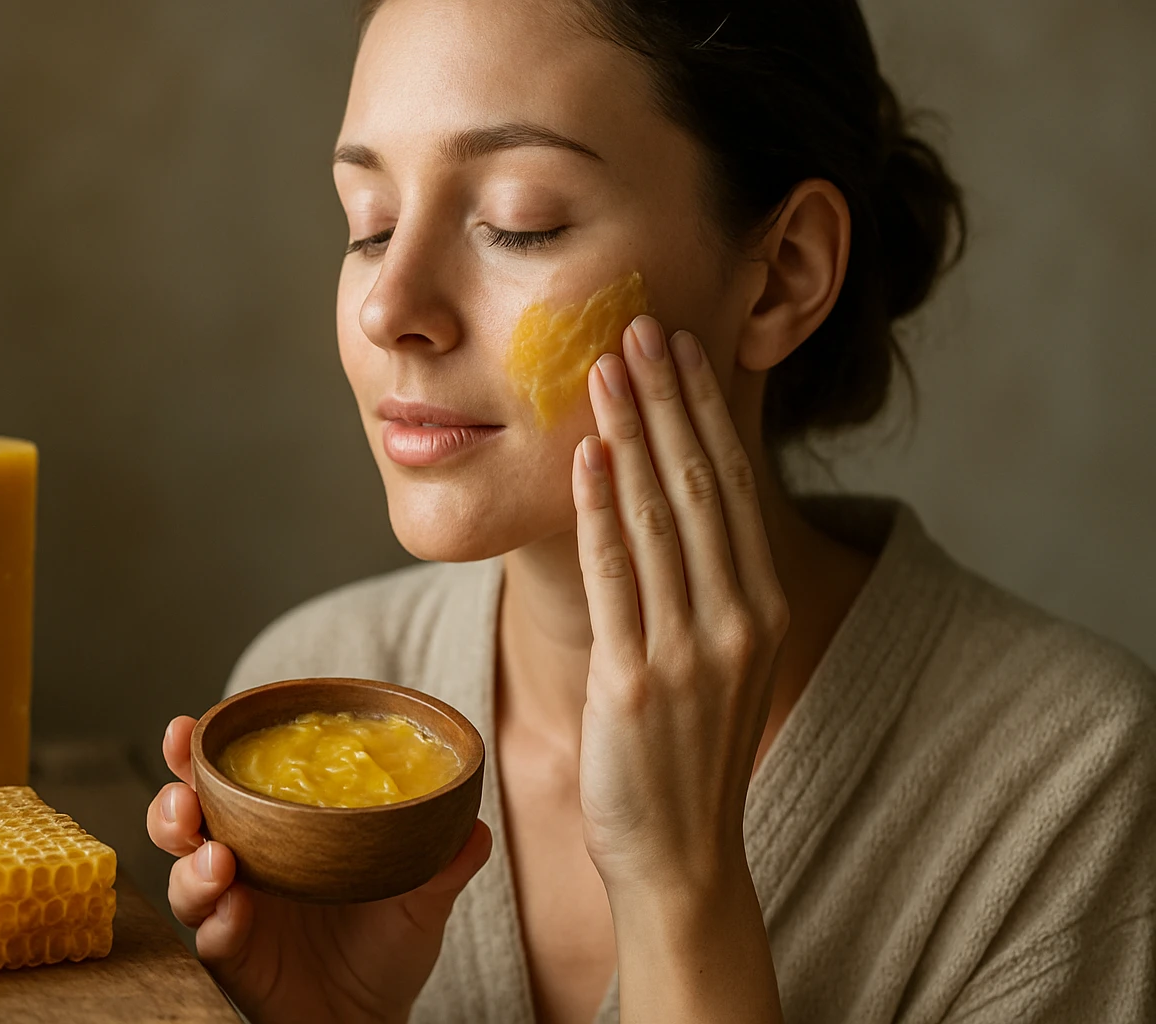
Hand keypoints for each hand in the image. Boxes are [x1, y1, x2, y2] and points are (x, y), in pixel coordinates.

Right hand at [146, 715, 492, 1023]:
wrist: (375, 1020)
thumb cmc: (386, 948)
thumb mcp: (420, 898)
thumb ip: (442, 863)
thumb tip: (476, 828)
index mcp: (276, 830)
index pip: (226, 780)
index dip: (197, 752)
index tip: (185, 727)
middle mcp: (244, 863)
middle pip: (186, 821)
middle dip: (173, 801)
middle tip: (184, 795)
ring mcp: (232, 911)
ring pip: (185, 878)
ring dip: (189, 864)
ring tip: (216, 859)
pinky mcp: (233, 959)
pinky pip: (212, 936)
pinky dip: (218, 921)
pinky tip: (236, 910)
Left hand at [572, 316, 787, 1020]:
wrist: (681, 855)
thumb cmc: (685, 751)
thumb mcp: (712, 657)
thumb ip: (699, 581)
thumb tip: (663, 497)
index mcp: (761, 606)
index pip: (732, 484)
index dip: (706, 410)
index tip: (681, 347)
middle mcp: (740, 618)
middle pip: (701, 484)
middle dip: (670, 399)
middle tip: (641, 326)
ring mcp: (693, 651)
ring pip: (660, 516)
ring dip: (631, 434)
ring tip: (605, 367)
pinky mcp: (639, 682)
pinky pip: (617, 578)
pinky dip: (602, 512)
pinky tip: (587, 456)